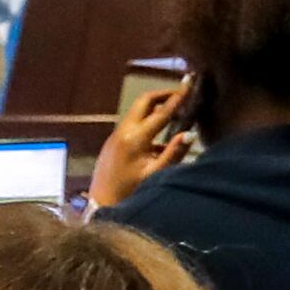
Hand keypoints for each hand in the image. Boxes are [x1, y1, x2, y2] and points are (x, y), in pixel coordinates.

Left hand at [89, 84, 194, 208]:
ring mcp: (115, 135)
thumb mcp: (155, 175)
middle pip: (144, 102)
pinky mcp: (113, 141)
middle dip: (163, 95)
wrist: (100, 203)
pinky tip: (162, 134)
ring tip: (176, 112)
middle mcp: (123, 131)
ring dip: (156, 108)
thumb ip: (173, 154)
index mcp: (135, 138)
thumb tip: (190, 134)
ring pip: (137, 112)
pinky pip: (132, 124)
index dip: (176, 98)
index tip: (189, 85)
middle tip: (181, 94)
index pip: (160, 112)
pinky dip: (148, 121)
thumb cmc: (129, 191)